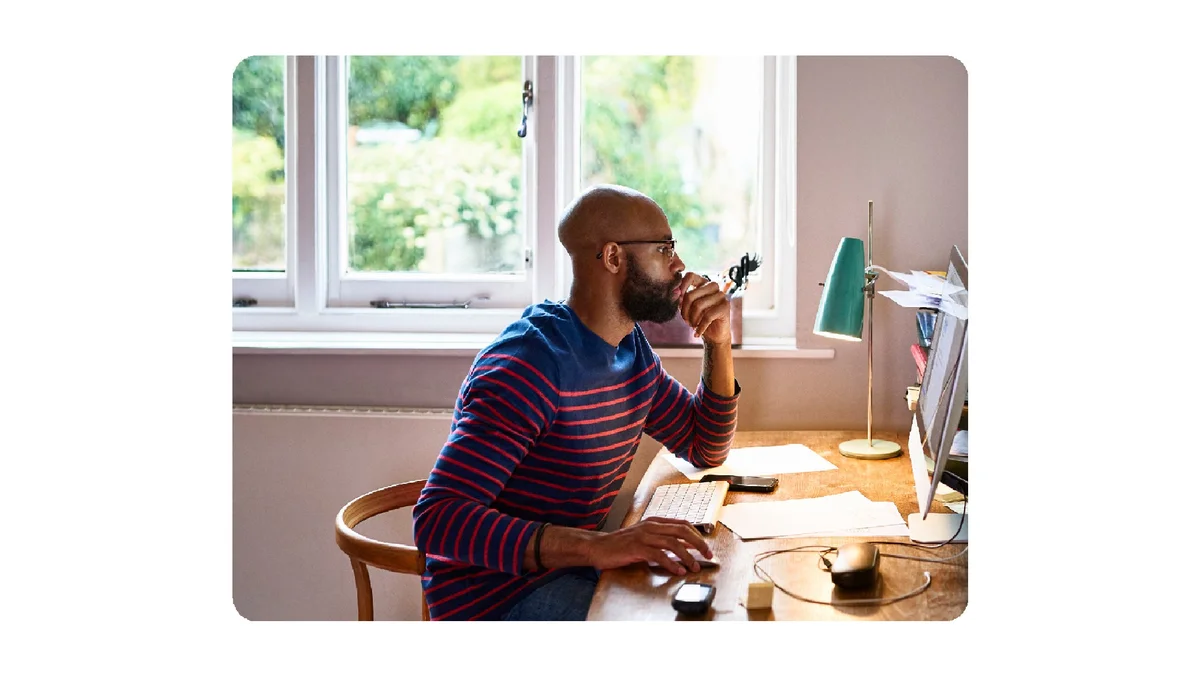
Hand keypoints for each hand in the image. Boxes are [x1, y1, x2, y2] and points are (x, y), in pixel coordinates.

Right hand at [585, 517, 711, 575]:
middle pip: (682, 531)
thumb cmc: (621, 545)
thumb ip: (661, 539)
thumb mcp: (644, 537)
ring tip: (694, 567)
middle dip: (698, 544)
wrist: (598, 547)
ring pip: (673, 543)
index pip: (683, 524)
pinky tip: (677, 571)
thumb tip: (683, 548)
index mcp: (654, 522)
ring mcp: (644, 536)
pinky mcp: (637, 548)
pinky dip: (671, 563)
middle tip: (707, 555)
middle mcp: (651, 526)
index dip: (697, 535)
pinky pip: (659, 555)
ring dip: (687, 556)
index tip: (706, 547)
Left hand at [678, 271, 731, 344]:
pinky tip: (697, 333)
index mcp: (702, 283)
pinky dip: (700, 327)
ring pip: (698, 305)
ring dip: (692, 320)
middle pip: (691, 295)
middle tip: (685, 321)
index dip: (681, 286)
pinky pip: (707, 316)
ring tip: (692, 325)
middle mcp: (713, 286)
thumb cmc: (699, 319)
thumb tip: (675, 293)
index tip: (677, 300)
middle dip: (684, 311)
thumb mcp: (687, 308)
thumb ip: (681, 300)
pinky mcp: (725, 306)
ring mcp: (721, 295)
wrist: (714, 336)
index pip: (690, 276)